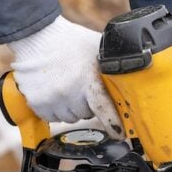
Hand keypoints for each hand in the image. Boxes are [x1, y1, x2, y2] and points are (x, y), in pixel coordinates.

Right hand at [8, 16, 122, 135]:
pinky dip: (54, 109)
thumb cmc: (69, 41)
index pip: (103, 109)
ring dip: (69, 108)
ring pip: (68, 118)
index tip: (119, 133)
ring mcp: (51, 99)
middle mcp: (68, 91)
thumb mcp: (96, 48)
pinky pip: (51, 117)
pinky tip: (53, 91)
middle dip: (86, 104)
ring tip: (65, 87)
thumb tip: (134, 74)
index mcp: (86, 78)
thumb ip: (113, 63)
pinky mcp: (37, 103)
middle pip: (85, 114)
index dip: (113, 123)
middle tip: (80, 87)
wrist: (37, 37)